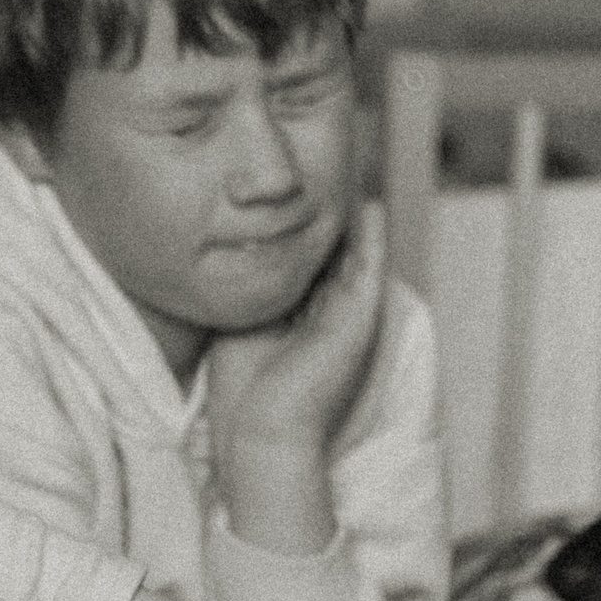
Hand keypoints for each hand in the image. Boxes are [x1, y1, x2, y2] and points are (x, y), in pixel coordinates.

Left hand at [203, 202, 387, 550]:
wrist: (260, 433)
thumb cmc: (242, 389)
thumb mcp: (241, 321)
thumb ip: (245, 291)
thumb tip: (226, 253)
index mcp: (306, 316)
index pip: (310, 258)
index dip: (303, 223)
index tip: (293, 189)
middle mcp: (332, 313)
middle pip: (337, 249)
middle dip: (332, 210)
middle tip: (332, 168)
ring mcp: (350, 316)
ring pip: (358, 253)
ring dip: (356, 215)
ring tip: (357, 170)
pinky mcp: (361, 320)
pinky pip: (371, 267)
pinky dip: (374, 236)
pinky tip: (370, 204)